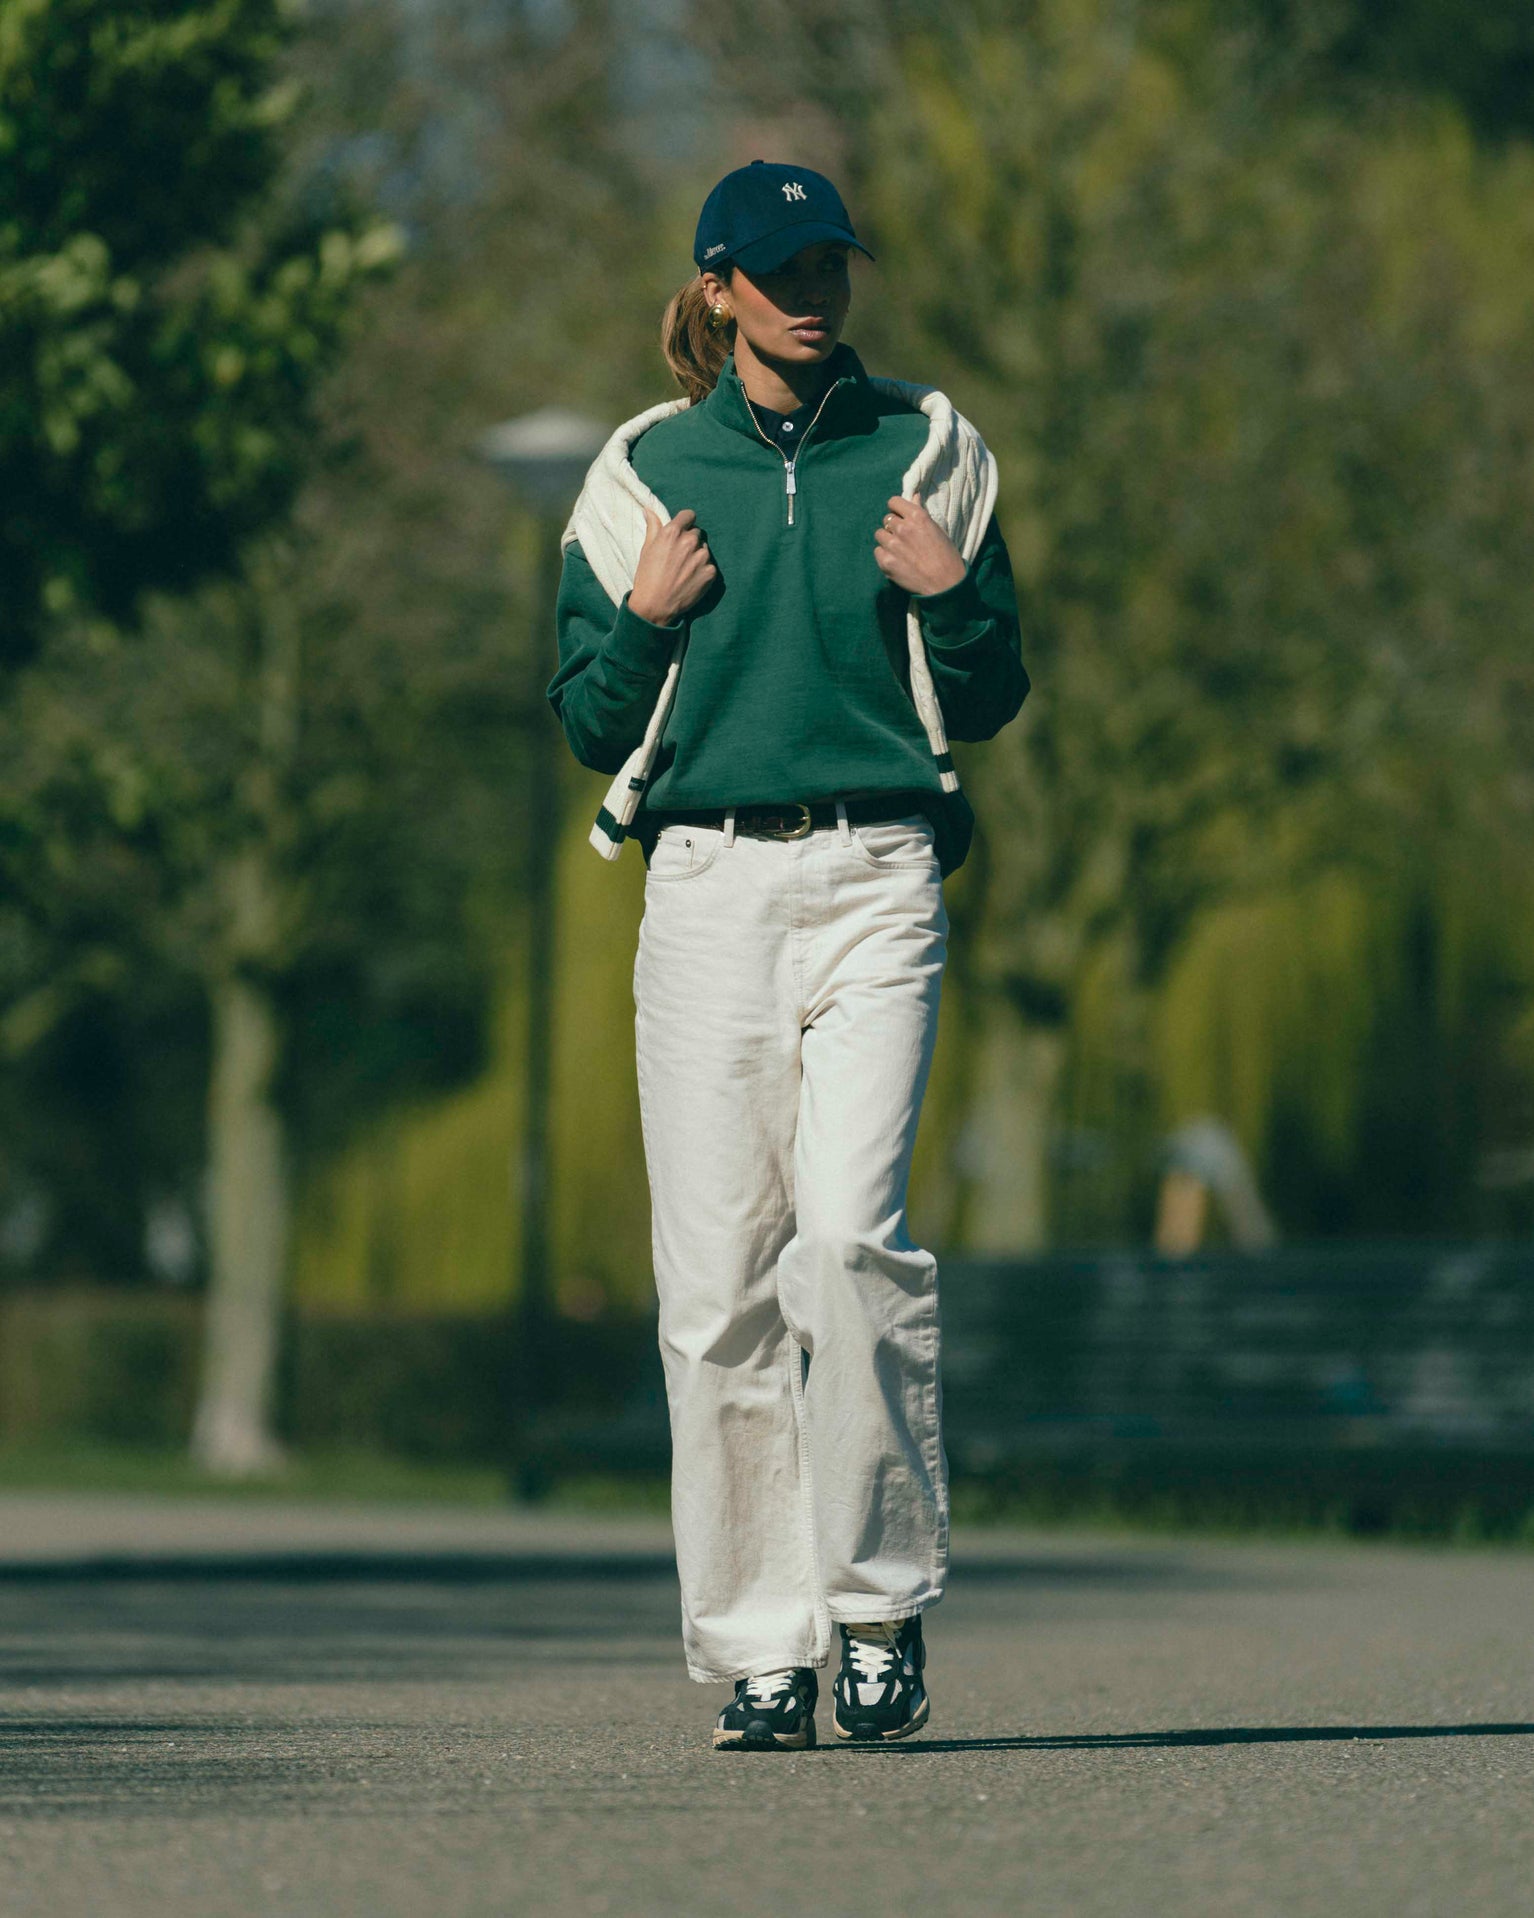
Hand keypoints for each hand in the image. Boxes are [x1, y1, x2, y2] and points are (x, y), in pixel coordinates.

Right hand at [628, 507, 717, 624]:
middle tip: (679, 557)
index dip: (685, 522)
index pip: (689, 515)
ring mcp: (702, 557)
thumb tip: (649, 510)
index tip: (682, 531)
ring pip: (704, 549)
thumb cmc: (647, 577)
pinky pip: (710, 566)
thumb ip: (653, 527)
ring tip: (684, 570)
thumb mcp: (647, 549)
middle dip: (689, 541)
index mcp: (673, 532)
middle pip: (696, 533)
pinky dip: (703, 571)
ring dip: (697, 556)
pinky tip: (691, 580)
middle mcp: (690, 541)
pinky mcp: (710, 572)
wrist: (655, 605)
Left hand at [873, 495, 966, 596]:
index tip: (900, 516)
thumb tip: (913, 497)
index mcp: (917, 516)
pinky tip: (897, 561)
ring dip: (887, 540)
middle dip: (893, 527)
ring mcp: (892, 545)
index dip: (897, 509)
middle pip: (887, 519)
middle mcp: (902, 528)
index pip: (894, 502)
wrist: (945, 584)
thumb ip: (920, 513)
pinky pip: (878, 551)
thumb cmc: (946, 556)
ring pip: (880, 534)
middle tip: (904, 538)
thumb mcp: (937, 529)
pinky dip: (884, 555)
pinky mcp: (886, 561)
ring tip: (900, 550)